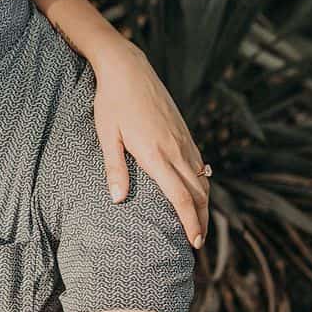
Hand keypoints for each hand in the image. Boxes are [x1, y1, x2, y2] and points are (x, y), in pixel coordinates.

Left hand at [91, 44, 209, 248]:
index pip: (181, 197)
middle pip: (198, 193)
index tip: (193, 243)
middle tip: (198, 244)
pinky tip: (197, 191)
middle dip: (201, 221)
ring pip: (202, 179)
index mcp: (156, 154)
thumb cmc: (111, 102)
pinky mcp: (183, 131)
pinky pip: (199, 162)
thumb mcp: (107, 135)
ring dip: (203, 204)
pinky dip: (202, 182)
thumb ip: (114, 168)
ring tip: (198, 223)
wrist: (128, 68)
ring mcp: (183, 139)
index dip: (190, 222)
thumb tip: (118, 199)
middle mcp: (175, 149)